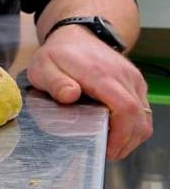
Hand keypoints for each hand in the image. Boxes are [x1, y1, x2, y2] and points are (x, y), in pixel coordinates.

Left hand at [26, 24, 151, 159]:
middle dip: (126, 142)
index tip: (108, 150)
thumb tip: (70, 95)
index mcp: (102, 75)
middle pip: (139, 117)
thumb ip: (55, 82)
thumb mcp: (44, 67)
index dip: (120, 134)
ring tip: (111, 146)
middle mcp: (124, 77)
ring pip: (145, 116)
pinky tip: (116, 133)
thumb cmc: (58, 54)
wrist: (77, 35)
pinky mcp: (136, 83)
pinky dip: (134, 126)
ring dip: (131, 136)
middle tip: (106, 154)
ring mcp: (133, 80)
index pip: (125, 108)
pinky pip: (143, 110)